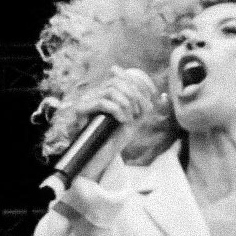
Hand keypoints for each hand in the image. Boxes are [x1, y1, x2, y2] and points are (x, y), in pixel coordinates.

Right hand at [69, 65, 166, 180]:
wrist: (97, 158)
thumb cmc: (114, 140)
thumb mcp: (132, 121)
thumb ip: (141, 107)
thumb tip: (155, 95)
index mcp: (104, 93)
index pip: (120, 77)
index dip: (137, 81)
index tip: (152, 92)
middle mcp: (93, 94)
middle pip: (116, 81)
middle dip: (133, 95)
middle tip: (138, 112)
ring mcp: (85, 100)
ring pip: (110, 90)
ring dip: (125, 104)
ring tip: (129, 119)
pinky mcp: (80, 110)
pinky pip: (102, 103)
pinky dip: (116, 110)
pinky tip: (122, 120)